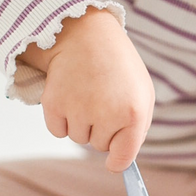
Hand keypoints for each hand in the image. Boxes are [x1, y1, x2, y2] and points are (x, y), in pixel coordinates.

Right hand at [21, 8, 154, 172]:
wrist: (85, 32)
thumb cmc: (117, 66)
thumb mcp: (142, 93)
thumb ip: (138, 128)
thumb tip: (122, 159)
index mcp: (133, 113)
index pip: (122, 157)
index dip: (117, 161)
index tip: (113, 162)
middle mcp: (106, 114)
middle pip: (99, 146)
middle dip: (100, 129)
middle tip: (101, 98)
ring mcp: (78, 109)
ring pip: (78, 138)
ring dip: (81, 122)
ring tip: (86, 93)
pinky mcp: (54, 104)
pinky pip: (58, 131)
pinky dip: (61, 119)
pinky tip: (69, 95)